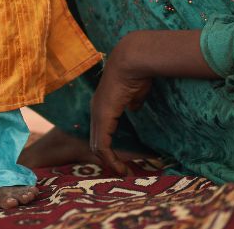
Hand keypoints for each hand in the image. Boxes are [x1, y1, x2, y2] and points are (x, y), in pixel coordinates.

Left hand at [90, 31, 153, 175]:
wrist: (132, 61)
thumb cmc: (136, 73)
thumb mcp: (135, 92)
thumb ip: (132, 102)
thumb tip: (133, 108)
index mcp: (103, 104)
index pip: (101, 131)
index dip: (109, 147)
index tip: (122, 159)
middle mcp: (96, 110)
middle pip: (96, 141)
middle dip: (108, 159)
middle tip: (122, 171)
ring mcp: (97, 113)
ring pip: (97, 145)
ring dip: (109, 162)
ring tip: (122, 172)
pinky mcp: (102, 117)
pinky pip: (102, 144)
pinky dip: (110, 158)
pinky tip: (120, 166)